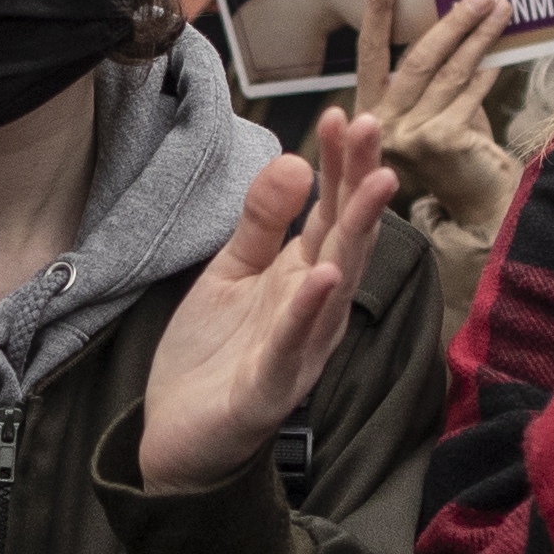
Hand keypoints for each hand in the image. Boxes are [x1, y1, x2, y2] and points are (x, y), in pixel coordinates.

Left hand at [137, 115, 399, 493]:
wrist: (179, 438)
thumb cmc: (215, 355)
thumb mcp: (231, 272)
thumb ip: (261, 222)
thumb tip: (295, 159)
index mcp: (303, 277)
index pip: (331, 210)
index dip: (339, 163)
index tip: (343, 114)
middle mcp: (314, 309)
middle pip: (345, 236)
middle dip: (359, 181)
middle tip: (371, 125)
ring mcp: (298, 349)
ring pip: (335, 285)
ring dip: (355, 233)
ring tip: (374, 183)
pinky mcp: (269, 389)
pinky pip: (291, 346)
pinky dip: (307, 311)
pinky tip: (322, 274)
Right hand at [353, 0, 512, 229]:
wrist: (479, 204)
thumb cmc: (458, 150)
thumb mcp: (437, 107)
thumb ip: (437, 74)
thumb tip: (461, 17)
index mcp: (371, 111)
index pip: (370, 53)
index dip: (377, 11)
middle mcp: (381, 124)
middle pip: (417, 59)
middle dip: (453, 22)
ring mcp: (408, 134)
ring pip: (448, 72)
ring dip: (479, 38)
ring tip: (502, 12)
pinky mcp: (439, 140)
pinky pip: (469, 93)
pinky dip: (487, 71)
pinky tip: (501, 55)